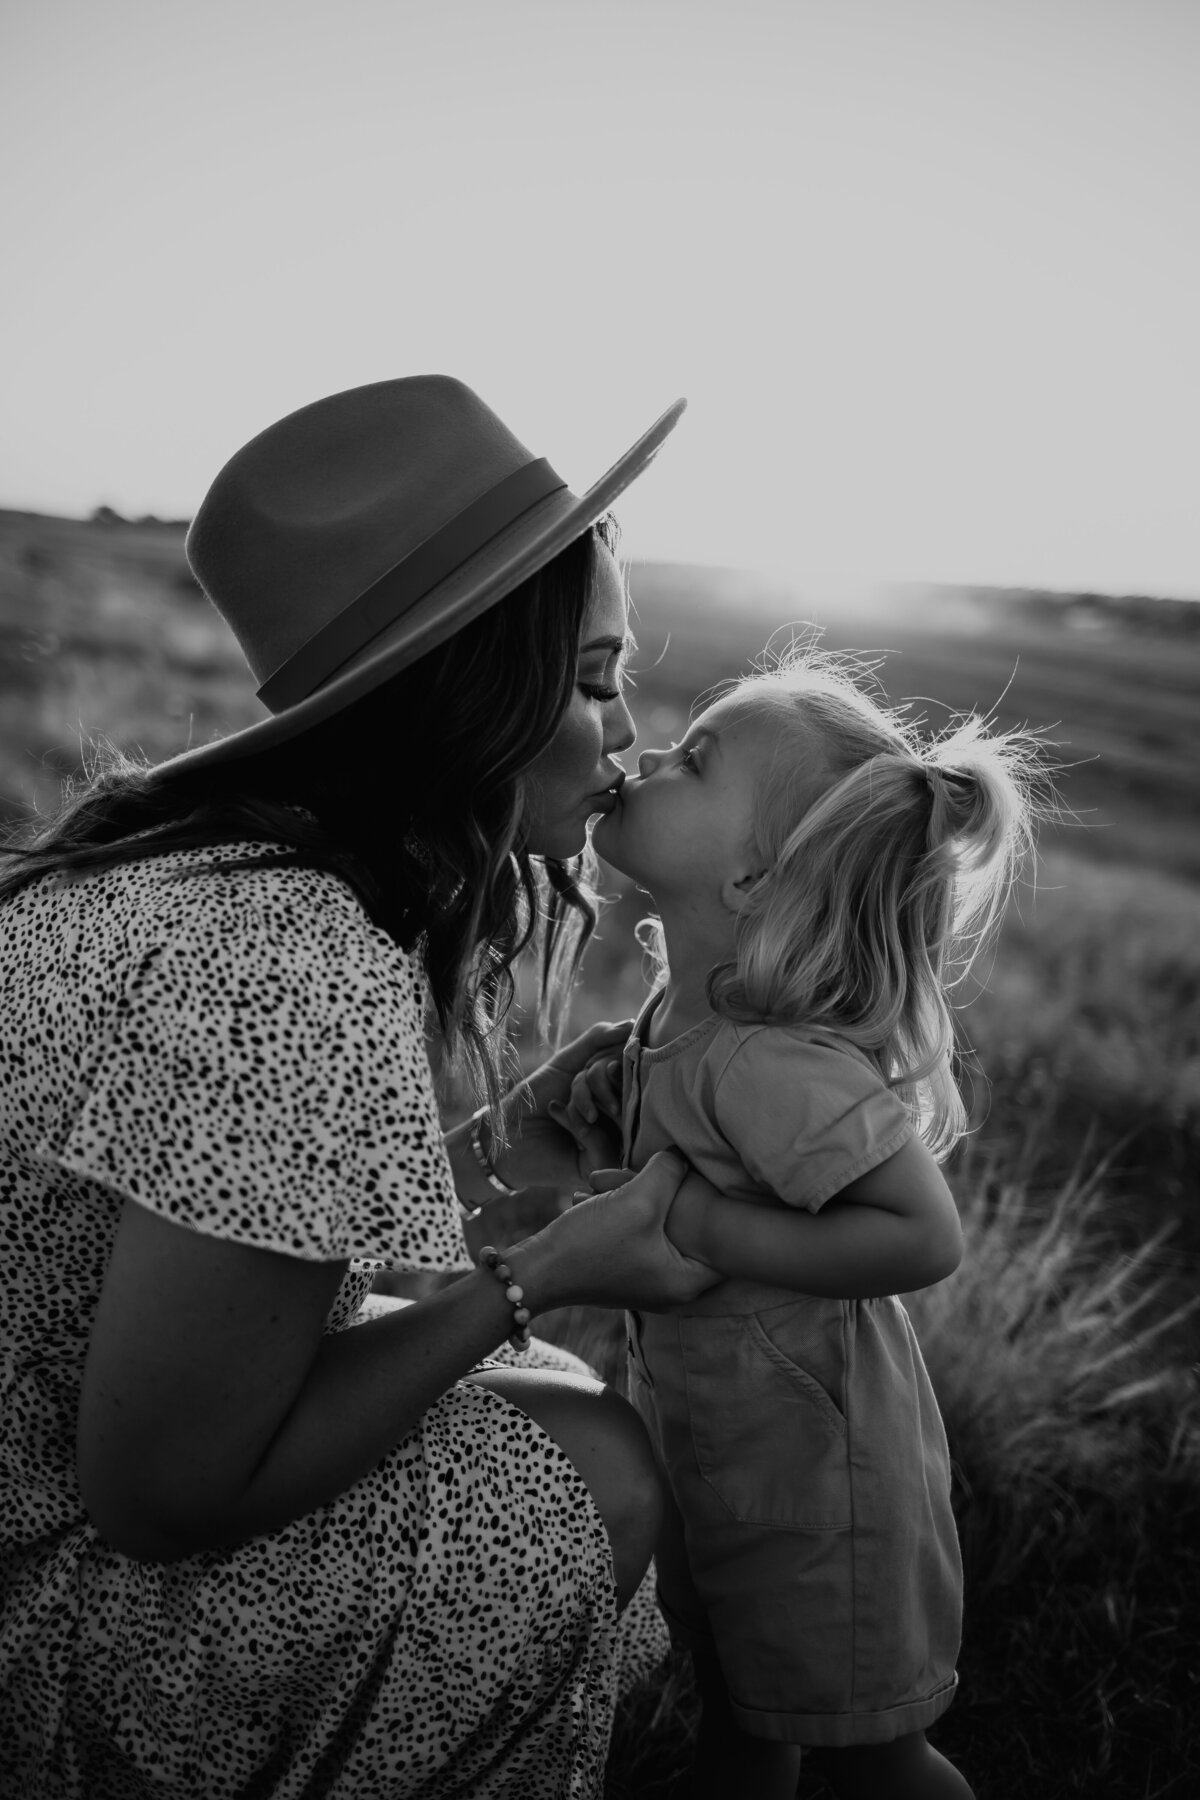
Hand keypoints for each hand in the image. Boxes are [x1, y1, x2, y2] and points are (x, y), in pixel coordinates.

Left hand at [492, 1019, 631, 1192]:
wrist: (503, 1134)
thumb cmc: (533, 1098)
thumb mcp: (566, 1063)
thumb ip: (597, 1040)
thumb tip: (632, 1023)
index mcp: (615, 1092)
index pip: (632, 1071)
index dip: (614, 1062)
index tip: (594, 1064)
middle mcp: (620, 1116)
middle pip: (628, 1091)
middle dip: (595, 1082)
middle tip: (575, 1085)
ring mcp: (613, 1141)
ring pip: (619, 1115)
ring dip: (583, 1103)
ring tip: (559, 1106)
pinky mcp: (601, 1164)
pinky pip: (604, 1139)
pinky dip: (577, 1124)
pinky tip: (557, 1118)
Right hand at [514, 1150, 721, 1312]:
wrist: (537, 1269)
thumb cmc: (590, 1243)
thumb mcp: (638, 1200)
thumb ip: (669, 1173)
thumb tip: (681, 1156)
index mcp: (686, 1281)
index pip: (727, 1245)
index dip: (720, 1208)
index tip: (709, 1181)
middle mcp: (673, 1286)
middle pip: (689, 1228)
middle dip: (667, 1193)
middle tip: (647, 1172)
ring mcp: (648, 1276)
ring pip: (659, 1222)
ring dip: (636, 1194)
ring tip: (604, 1181)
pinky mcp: (625, 1266)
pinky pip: (637, 1229)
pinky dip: (621, 1207)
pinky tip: (595, 1191)